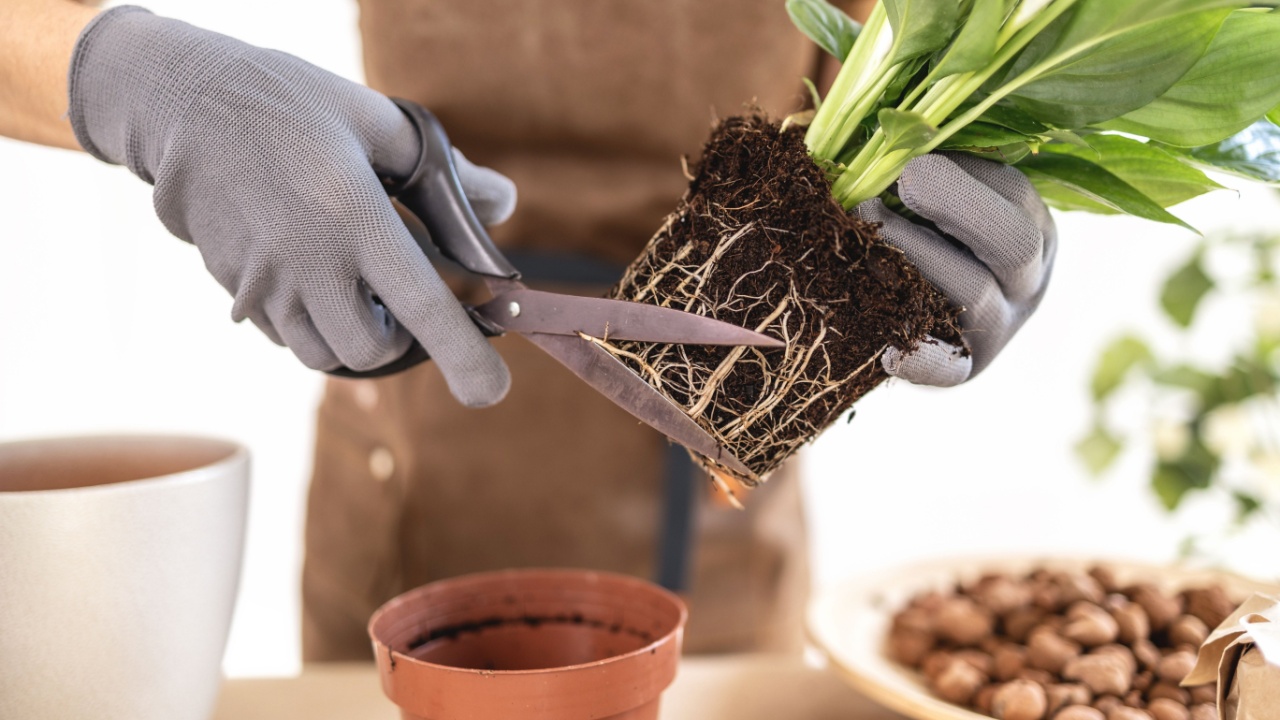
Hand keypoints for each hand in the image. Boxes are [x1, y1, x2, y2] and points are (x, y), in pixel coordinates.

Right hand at [68, 7, 514, 406]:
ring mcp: (262, 282)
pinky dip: (311, 322)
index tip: (492, 392)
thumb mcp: (377, 120)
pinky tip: (310, 270)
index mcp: (353, 216)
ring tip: (353, 281)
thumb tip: (503, 204)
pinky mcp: (233, 288)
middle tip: (399, 295)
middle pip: (369, 352)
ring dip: (352, 335)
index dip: (464, 356)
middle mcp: (306, 261)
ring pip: (321, 354)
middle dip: (399, 339)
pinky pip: (283, 334)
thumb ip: (445, 172)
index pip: (422, 306)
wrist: (183, 103)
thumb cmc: (291, 102)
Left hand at [856, 153, 1056, 386]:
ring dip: (912, 260)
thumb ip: (917, 146)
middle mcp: (1026, 279)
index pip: (1014, 191)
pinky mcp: (960, 369)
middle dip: (951, 206)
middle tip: (888, 190)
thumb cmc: (909, 217)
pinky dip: (917, 360)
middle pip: (1014, 243)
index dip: (957, 177)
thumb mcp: (928, 176)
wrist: (901, 295)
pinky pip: (946, 369)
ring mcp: (998, 329)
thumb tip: (867, 119)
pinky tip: (884, 351)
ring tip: (861, 240)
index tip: (904, 164)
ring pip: (973, 298)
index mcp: (1030, 222)